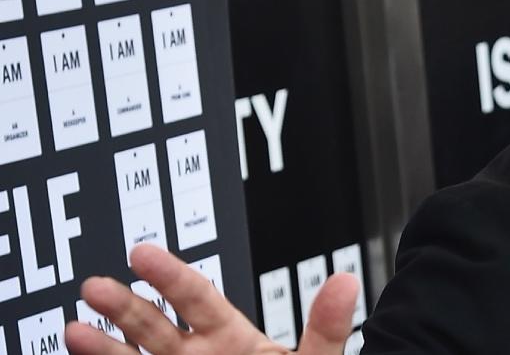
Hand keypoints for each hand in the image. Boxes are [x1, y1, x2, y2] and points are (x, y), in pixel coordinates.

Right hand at [65, 244, 358, 354]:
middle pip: (153, 326)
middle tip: (93, 286)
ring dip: (102, 348)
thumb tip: (346, 282)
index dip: (168, 275)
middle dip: (123, 306)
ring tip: (73, 331)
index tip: (141, 253)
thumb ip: (325, 328)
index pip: (196, 298)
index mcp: (231, 338)